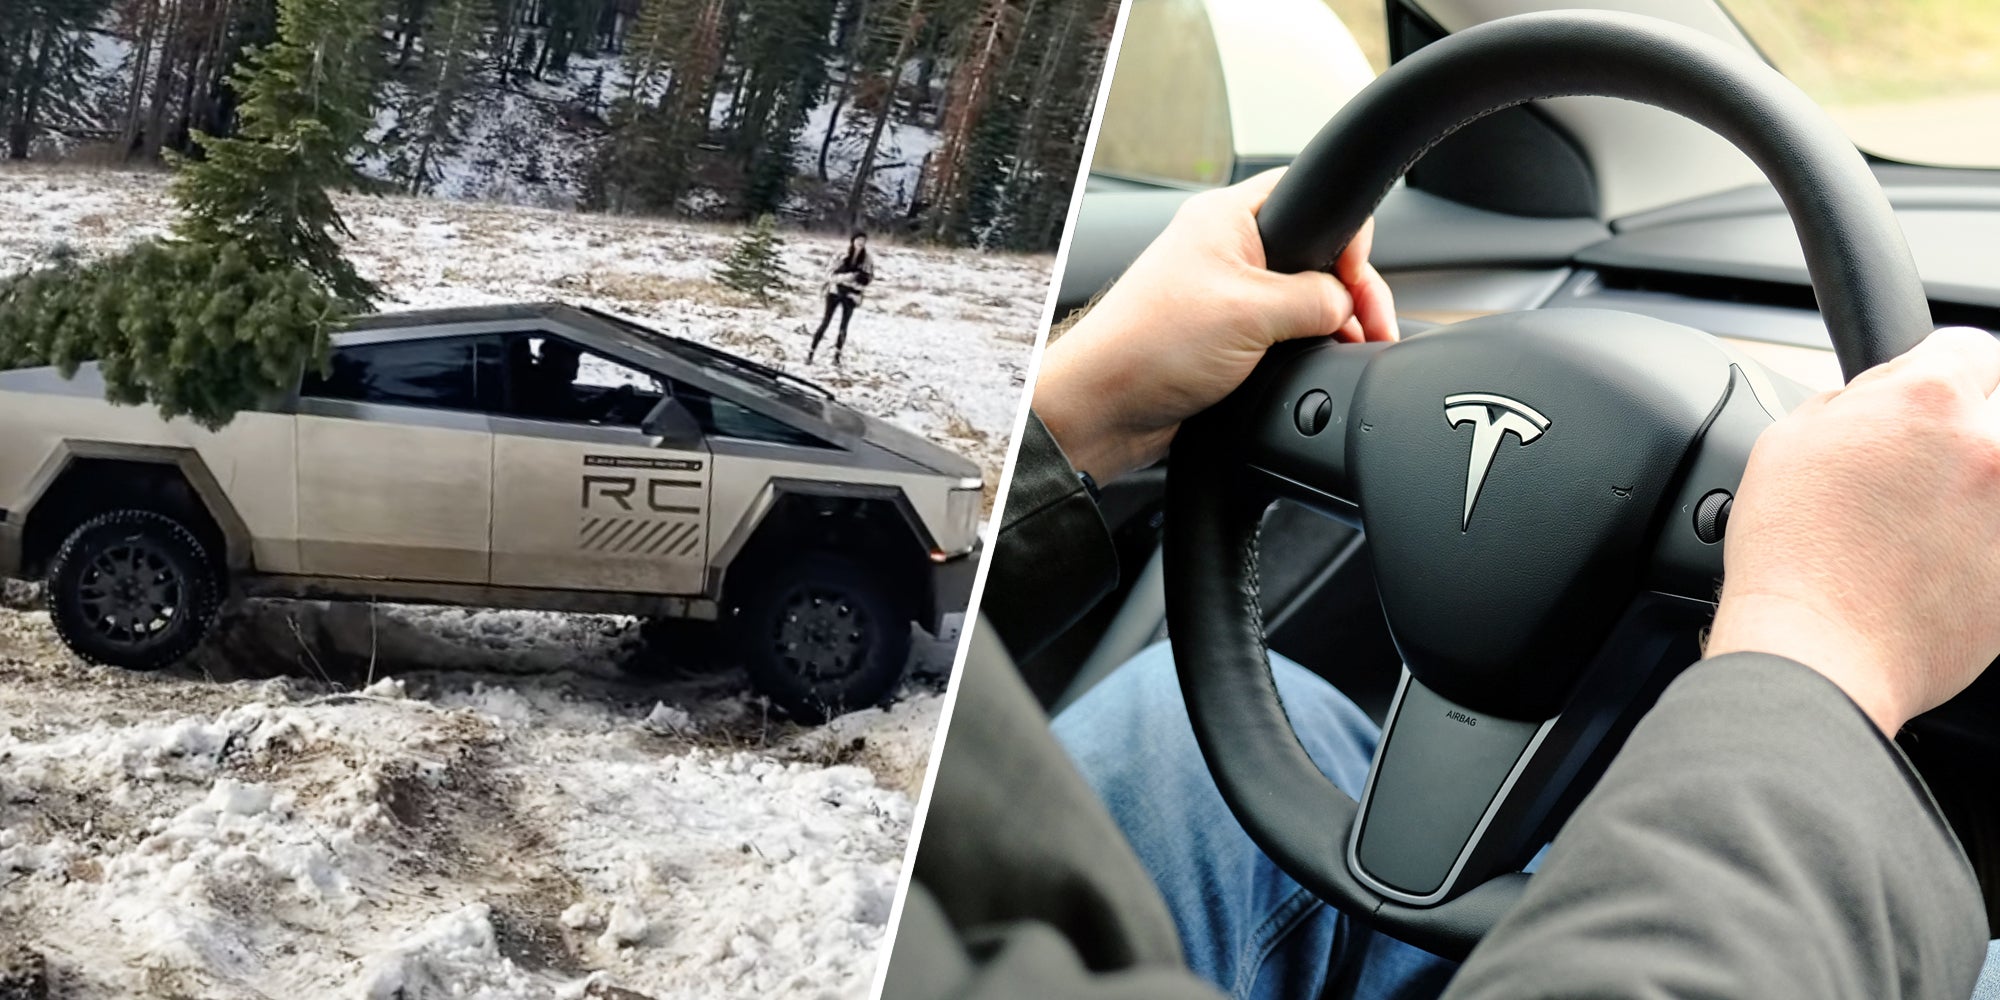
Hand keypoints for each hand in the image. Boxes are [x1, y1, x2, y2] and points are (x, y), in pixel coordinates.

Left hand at [1032, 169, 1397, 481]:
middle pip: (1317, 253)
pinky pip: (1284, 331)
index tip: (1359, 281)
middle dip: (1351, 289)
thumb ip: (1315, 300)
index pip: (1312, 195)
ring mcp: (1228, 294)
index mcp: (1228, 218)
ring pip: (1304, 297)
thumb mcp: (1251, 312)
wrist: (1103, 409)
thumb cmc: (1149, 347)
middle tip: (1372, 325)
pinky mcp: (1228, 336)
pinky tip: (1322, 364)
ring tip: (1354, 347)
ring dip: (1333, 322)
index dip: (1348, 237)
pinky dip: (1308, 346)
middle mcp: (1228, 250)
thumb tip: (1349, 306)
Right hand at [1706, 327, 1999, 733]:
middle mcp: (1991, 448)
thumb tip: (1879, 396)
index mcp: (1929, 401)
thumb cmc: (1793, 556)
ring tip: (1923, 525)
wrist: (1819, 654)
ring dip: (1976, 489)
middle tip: (1921, 469)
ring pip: (1999, 480)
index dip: (1938, 372)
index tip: (1927, 401)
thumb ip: (1853, 400)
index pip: (1970, 347)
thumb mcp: (1788, 441)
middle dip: (1967, 429)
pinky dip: (1981, 547)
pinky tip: (1933, 566)